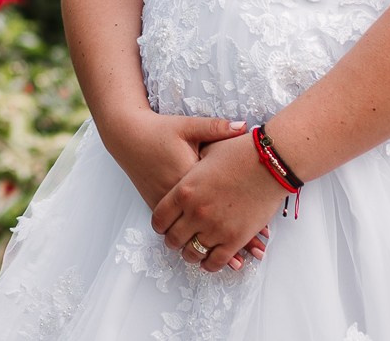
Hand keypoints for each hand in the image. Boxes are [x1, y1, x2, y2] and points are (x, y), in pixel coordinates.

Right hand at [104, 111, 271, 269]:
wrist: (127, 136)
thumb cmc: (159, 130)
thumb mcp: (188, 126)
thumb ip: (216, 128)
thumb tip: (244, 127)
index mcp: (189, 175)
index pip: (221, 201)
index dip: (242, 216)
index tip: (263, 232)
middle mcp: (178, 196)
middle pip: (208, 223)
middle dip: (233, 241)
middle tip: (255, 253)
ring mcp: (165, 202)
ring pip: (191, 233)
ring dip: (214, 248)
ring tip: (237, 262)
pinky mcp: (156, 204)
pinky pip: (177, 230)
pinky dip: (193, 241)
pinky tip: (206, 252)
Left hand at [150, 129, 289, 272]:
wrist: (271, 163)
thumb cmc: (239, 153)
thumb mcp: (206, 151)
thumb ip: (192, 163)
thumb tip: (187, 165)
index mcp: (184, 190)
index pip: (160, 218)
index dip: (160, 225)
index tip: (164, 227)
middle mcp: (195, 212)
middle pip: (174, 239)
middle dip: (173, 242)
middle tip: (177, 241)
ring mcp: (215, 228)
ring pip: (193, 253)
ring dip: (190, 254)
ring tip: (193, 251)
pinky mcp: (235, 239)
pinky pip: (216, 261)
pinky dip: (210, 264)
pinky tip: (209, 261)